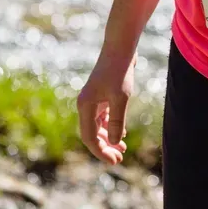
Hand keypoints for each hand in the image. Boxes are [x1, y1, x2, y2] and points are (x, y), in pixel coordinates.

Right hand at [77, 48, 136, 163]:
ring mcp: (94, 98)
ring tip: (122, 148)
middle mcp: (86, 104)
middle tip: (119, 159)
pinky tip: (122, 133)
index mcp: (85, 106)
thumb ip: (117, 121)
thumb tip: (112, 142)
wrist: (121, 46)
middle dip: (104, 147)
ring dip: (108, 138)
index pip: (89, 137)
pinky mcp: (102, 93)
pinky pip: (103, 116)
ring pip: (98, 125)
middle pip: (92, 133)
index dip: (100, 152)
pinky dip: (111, 126)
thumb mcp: (121, 98)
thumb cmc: (120, 71)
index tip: (115, 162)